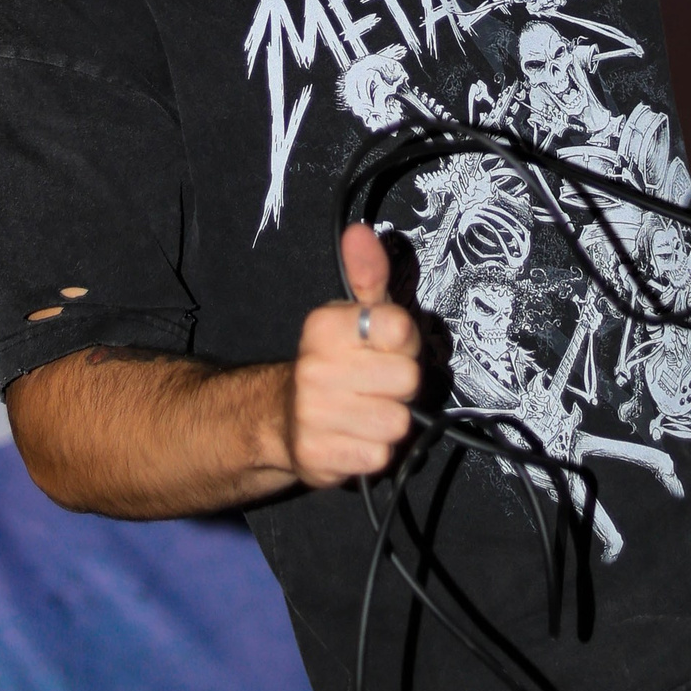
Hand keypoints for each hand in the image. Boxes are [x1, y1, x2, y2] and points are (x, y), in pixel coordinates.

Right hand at [287, 225, 422, 488]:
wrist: (282, 419)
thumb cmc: (332, 364)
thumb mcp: (353, 314)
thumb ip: (368, 274)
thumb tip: (362, 232)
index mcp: (326, 327)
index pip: (402, 330)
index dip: (403, 343)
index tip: (384, 346)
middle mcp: (315, 368)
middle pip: (407, 380)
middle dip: (399, 385)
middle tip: (376, 383)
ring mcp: (315, 415)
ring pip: (397, 422)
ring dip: (387, 421)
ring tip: (364, 410)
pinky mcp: (319, 457)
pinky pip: (379, 456)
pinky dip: (372, 452)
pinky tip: (353, 436)